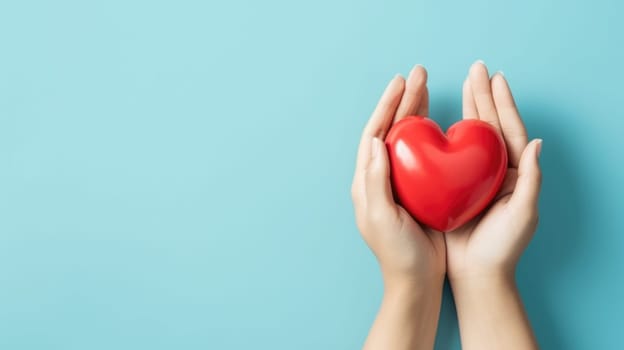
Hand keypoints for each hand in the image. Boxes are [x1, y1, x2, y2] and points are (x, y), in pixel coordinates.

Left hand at [352, 65, 444, 349]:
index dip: (386, 107)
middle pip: (390, 129)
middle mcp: (380, 177)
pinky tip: (437, 121)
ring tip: (425, 86)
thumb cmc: (398, 253)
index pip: (374, 134)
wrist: (416, 280)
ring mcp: (399, 181)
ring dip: (414, 111)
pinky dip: (427, 133)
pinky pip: (422, 153)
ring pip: (406, 137)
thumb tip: (373, 139)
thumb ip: (375, 179)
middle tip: (419, 74)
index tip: (401, 83)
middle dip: (403, 101)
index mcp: (366, 181)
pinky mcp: (418, 189)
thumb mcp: (380, 218)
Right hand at [445, 61, 540, 349]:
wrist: (477, 274)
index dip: (503, 104)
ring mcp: (473, 176)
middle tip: (477, 69)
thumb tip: (537, 143)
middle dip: (484, 96)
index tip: (496, 78)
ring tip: (465, 83)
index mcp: (514, 174)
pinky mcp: (453, 185)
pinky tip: (439, 118)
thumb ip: (531, 180)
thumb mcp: (523, 215)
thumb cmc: (502, 248)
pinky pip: (449, 153)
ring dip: (469, 108)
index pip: (509, 131)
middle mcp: (494, 171)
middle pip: (489, 126)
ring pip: (471, 135)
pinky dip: (445, 133)